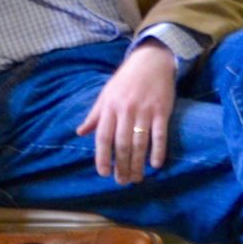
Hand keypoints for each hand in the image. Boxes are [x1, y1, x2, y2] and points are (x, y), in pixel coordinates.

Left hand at [75, 41, 177, 182]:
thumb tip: (80, 133)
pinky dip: (158, 150)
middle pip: (122, 143)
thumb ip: (95, 115)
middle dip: (121, 165)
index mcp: (109, 107)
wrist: (150, 62)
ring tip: (137, 178)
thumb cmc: (125, 80)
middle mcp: (125, 110)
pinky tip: (155, 164)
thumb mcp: (106, 95)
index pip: (103, 136)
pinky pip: (160, 134)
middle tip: (122, 181)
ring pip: (140, 142)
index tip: (103, 173)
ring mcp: (144, 111)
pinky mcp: (162, 110)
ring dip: (138, 163)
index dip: (102, 156)